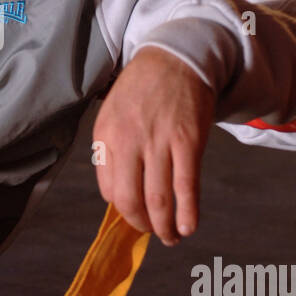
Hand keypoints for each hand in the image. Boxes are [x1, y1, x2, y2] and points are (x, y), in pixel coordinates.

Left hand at [91, 46, 215, 244]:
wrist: (176, 59)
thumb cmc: (142, 90)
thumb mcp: (113, 115)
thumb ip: (113, 151)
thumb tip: (118, 195)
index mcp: (106, 136)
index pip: (108, 189)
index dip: (122, 209)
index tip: (135, 214)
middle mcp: (129, 141)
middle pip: (130, 200)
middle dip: (142, 225)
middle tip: (153, 233)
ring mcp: (159, 141)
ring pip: (158, 199)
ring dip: (165, 226)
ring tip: (172, 237)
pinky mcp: (188, 141)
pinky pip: (186, 186)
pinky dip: (188, 212)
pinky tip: (189, 226)